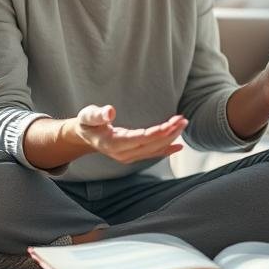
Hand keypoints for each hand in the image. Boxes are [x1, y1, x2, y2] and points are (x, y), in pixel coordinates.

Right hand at [72, 105, 186, 162]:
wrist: (85, 136)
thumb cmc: (88, 123)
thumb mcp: (88, 115)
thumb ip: (97, 114)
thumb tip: (110, 111)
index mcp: (113, 144)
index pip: (140, 139)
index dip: (157, 133)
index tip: (171, 123)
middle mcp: (122, 154)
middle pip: (151, 145)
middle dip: (169, 133)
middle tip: (182, 119)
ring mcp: (128, 157)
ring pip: (154, 149)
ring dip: (170, 138)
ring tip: (182, 123)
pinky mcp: (133, 156)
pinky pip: (152, 154)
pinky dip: (167, 150)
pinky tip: (179, 146)